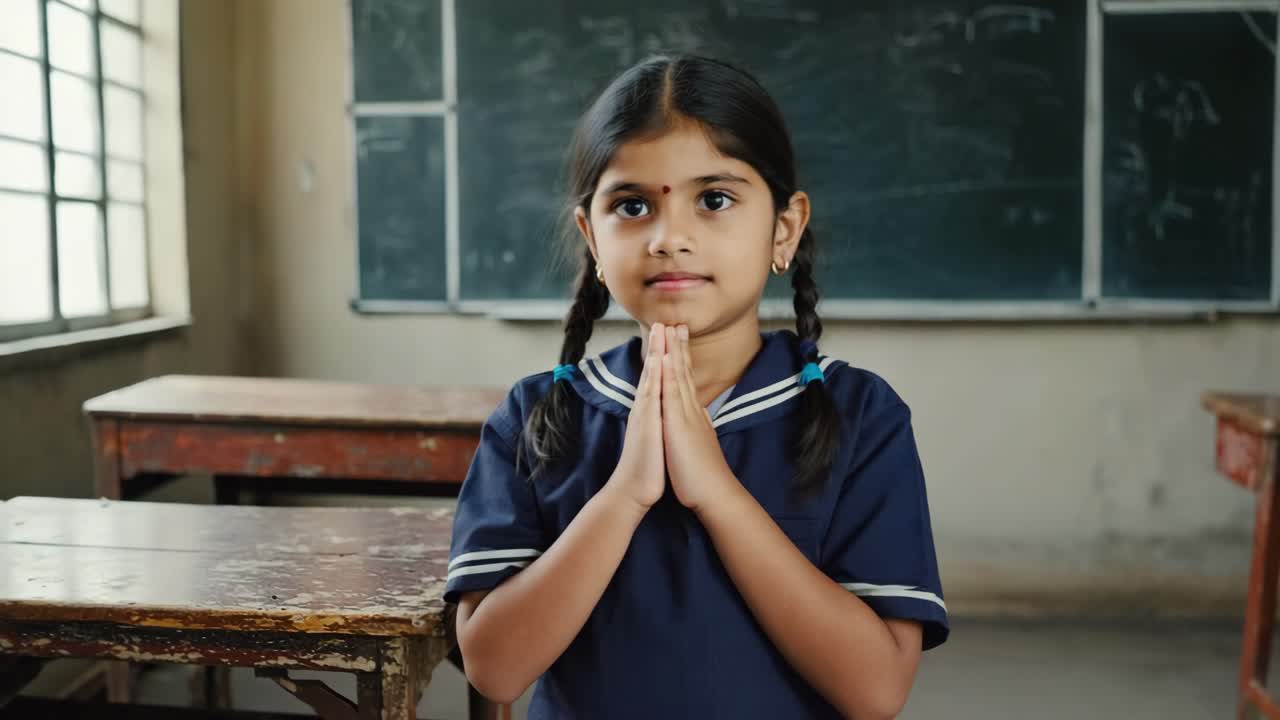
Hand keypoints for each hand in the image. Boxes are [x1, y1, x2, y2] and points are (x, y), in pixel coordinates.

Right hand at [606, 322, 666, 512]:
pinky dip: (655, 376)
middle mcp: (646, 409)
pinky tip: (658, 360)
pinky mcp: (646, 424)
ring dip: (657, 352)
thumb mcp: (658, 440)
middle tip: (665, 319)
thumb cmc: (648, 469)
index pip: (660, 378)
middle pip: (655, 371)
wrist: (633, 491)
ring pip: (652, 377)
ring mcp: (645, 414)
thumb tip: (666, 415)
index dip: (665, 356)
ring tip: (661, 329)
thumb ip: (660, 423)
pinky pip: (651, 395)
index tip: (672, 335)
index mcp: (652, 412)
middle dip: (660, 345)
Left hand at [662, 325, 735, 511]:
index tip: (678, 340)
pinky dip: (669, 374)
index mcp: (693, 415)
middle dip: (679, 347)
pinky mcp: (680, 425)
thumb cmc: (703, 475)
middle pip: (684, 372)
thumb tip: (697, 421)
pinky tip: (666, 357)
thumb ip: (697, 429)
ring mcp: (687, 415)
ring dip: (674, 351)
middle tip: (676, 322)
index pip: (685, 382)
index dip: (681, 360)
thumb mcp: (698, 445)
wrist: (714, 493)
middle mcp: (691, 410)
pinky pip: (674, 394)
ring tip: (671, 328)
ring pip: (679, 376)